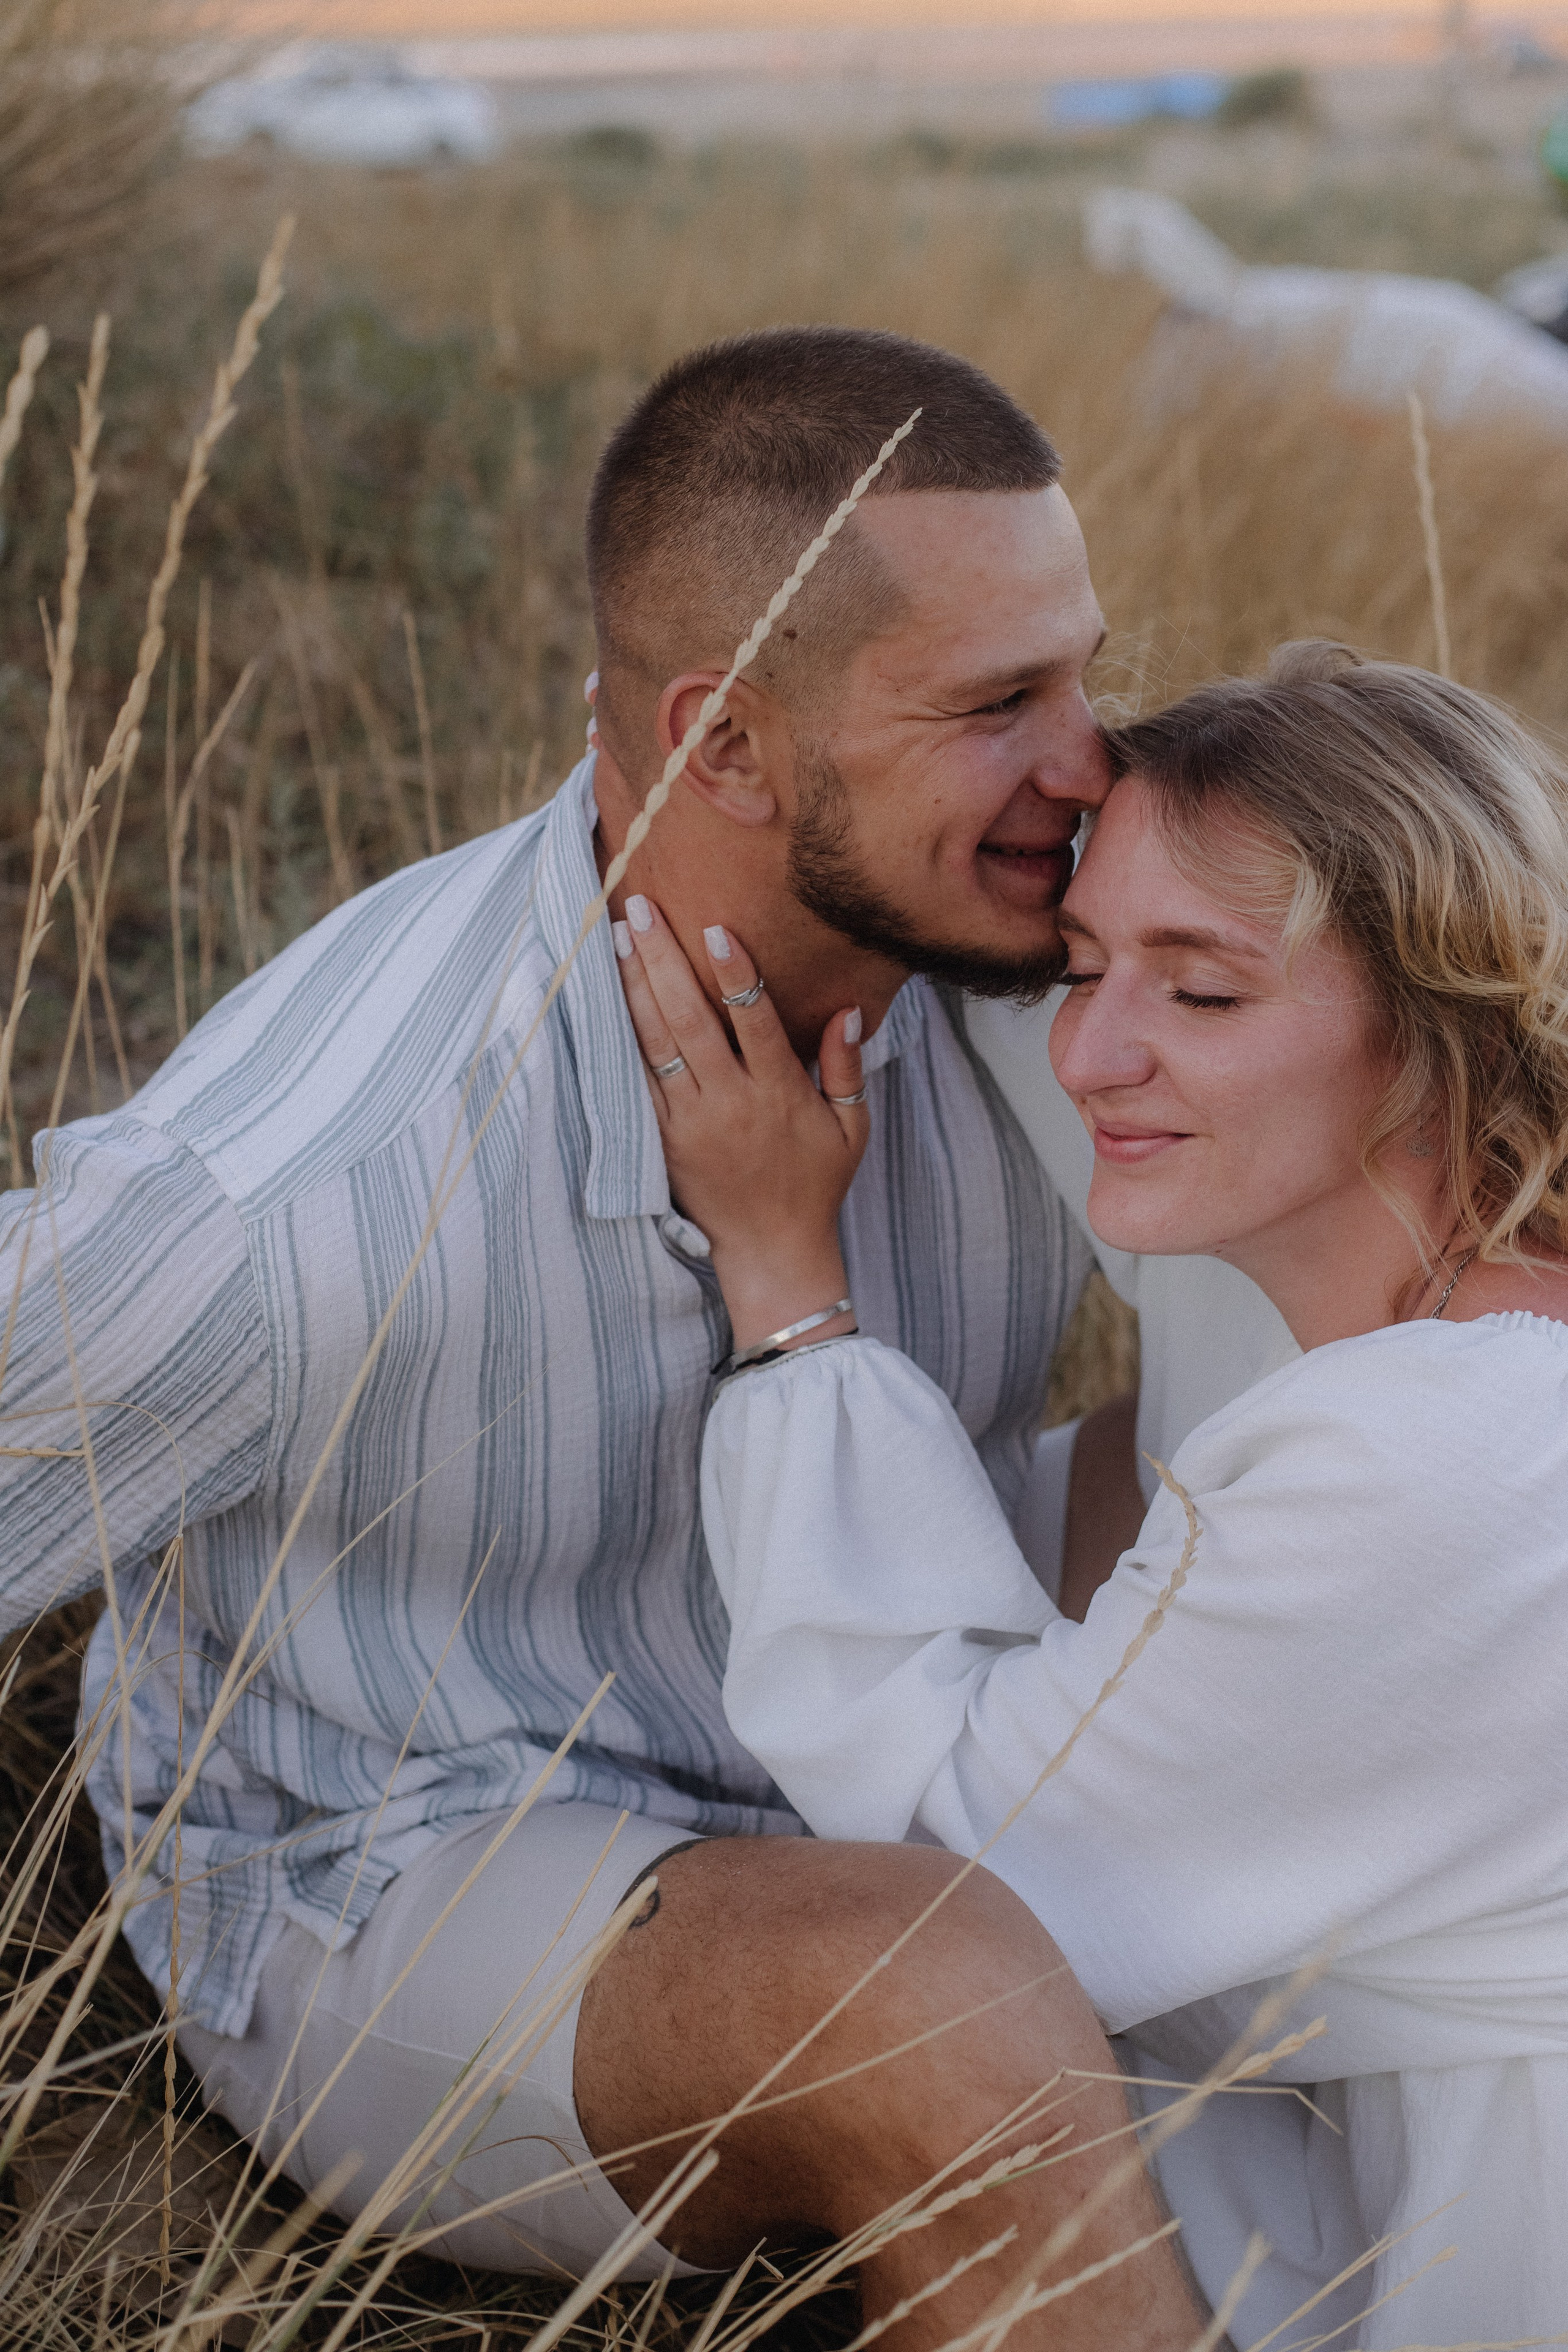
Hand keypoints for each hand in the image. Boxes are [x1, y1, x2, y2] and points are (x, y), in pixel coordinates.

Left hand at [614, 896, 868, 1351]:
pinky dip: (622, 1038)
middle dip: (663, 960)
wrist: (771, 1249)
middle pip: (691, 1020)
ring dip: (633, 988)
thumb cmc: (816, 1183)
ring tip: (613, 939)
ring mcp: (691, 1120)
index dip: (736, 972)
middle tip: (639, 911)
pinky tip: (608, 1000)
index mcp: (780, 1094)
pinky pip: (637, 1080)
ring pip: (656, 1044)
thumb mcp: (851, 1129)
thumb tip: (847, 1012)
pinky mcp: (664, 1138)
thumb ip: (847, 1069)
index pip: (756, 1021)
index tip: (714, 928)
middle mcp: (731, 1101)